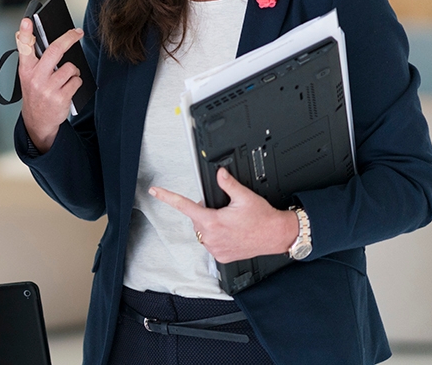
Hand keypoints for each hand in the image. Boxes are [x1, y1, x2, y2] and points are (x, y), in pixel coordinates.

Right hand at [17, 18, 83, 153]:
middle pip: (55, 51)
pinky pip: (76, 81)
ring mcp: (48, 88)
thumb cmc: (35, 92)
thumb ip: (31, 57)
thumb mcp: (28, 75)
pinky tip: (68, 88)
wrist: (38, 121)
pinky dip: (76, 82)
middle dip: (69, 38)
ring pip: (70, 67)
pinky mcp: (60, 98)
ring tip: (65, 78)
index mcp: (26, 69)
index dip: (25, 33)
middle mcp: (35, 78)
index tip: (27, 20)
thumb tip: (30, 34)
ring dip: (73, 71)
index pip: (24, 47)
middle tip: (77, 32)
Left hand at [150, 168, 298, 262]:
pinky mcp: (221, 256)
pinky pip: (211, 243)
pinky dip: (217, 237)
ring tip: (230, 223)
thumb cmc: (263, 219)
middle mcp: (211, 237)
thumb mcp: (244, 196)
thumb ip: (228, 184)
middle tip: (223, 209)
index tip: (155, 191)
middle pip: (196, 218)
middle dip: (204, 211)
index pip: (184, 206)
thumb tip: (219, 173)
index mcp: (213, 221)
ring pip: (203, 231)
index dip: (167, 197)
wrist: (276, 236)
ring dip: (210, 225)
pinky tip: (231, 233)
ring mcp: (215, 249)